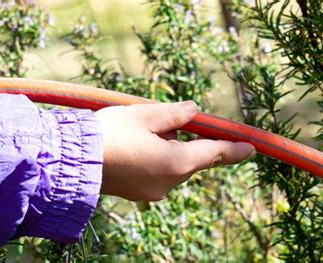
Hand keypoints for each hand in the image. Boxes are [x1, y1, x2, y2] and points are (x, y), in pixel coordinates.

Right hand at [95, 101, 255, 200]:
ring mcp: (153, 191)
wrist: (70, 161)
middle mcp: (169, 182)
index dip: (235, 149)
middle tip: (165, 122)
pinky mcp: (139, 193)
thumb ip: (176, 114)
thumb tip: (195, 111)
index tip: (252, 147)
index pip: (215, 153)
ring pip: (173, 164)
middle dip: (185, 139)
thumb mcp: (145, 115)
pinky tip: (133, 147)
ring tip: (139, 132)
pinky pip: (158, 172)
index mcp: (176, 162)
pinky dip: (155, 158)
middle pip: (191, 158)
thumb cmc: (109, 134)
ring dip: (168, 147)